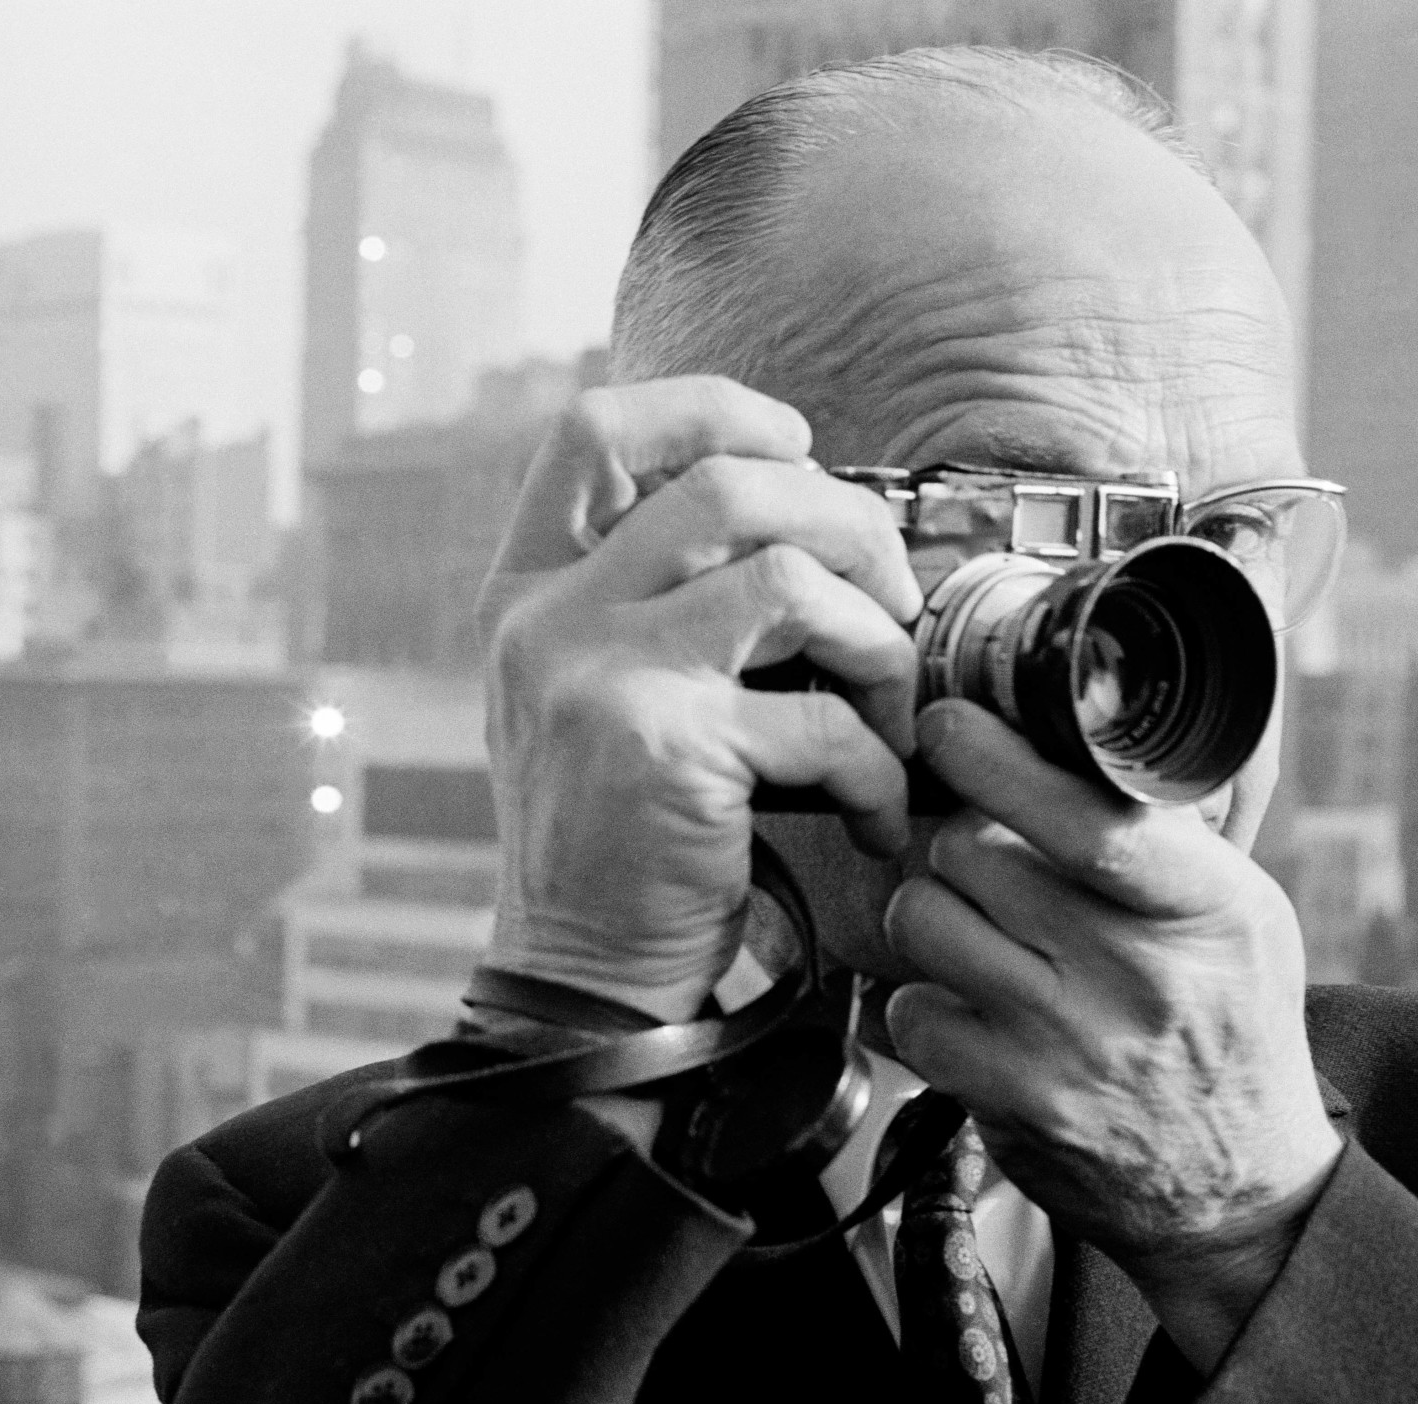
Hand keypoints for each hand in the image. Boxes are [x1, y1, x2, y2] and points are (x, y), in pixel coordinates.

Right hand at [478, 376, 921, 1024]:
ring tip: (889, 720)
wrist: (581, 979)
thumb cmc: (618, 841)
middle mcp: (547, 620)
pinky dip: (876, 770)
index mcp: (527, 593)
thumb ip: (652, 601)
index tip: (796, 449)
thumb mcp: (593, 697)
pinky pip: (823, 718)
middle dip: (847, 526)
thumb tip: (808, 511)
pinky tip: (871, 817)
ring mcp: (599, 677)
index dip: (709, 409)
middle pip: (726, 485)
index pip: (592, 431)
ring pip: (791, 580)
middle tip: (890, 600)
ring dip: (879, 646)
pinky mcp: (665, 749)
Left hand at [883, 702, 1342, 1373]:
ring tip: (978, 938)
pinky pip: (910, 1009)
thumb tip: (1042, 734)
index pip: (1090, 821)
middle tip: (987, 871)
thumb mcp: (1233, 915)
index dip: (998, 762)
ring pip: (924, 919)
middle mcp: (1141, 976)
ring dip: (931, 917)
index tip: (946, 721)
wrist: (1238, 1185)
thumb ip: (1154, 835)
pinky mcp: (1013, 1101)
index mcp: (1209, 908)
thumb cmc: (1222, 1021)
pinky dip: (921, 1004)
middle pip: (973, 853)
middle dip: (959, 846)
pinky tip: (969, 1012)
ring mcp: (1072, 1044)